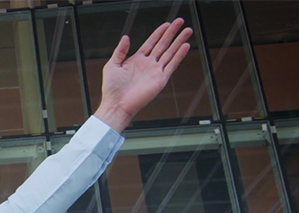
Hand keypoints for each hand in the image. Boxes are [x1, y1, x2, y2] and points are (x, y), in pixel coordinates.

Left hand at [95, 18, 192, 132]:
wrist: (117, 105)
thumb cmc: (111, 89)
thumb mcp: (112, 65)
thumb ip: (120, 51)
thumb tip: (126, 37)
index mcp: (136, 60)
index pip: (151, 43)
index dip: (159, 33)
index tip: (167, 24)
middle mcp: (148, 65)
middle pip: (163, 45)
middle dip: (172, 33)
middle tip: (180, 22)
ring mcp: (155, 72)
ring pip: (170, 53)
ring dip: (179, 41)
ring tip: (187, 31)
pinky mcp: (160, 80)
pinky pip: (172, 65)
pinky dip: (179, 56)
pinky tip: (185, 46)